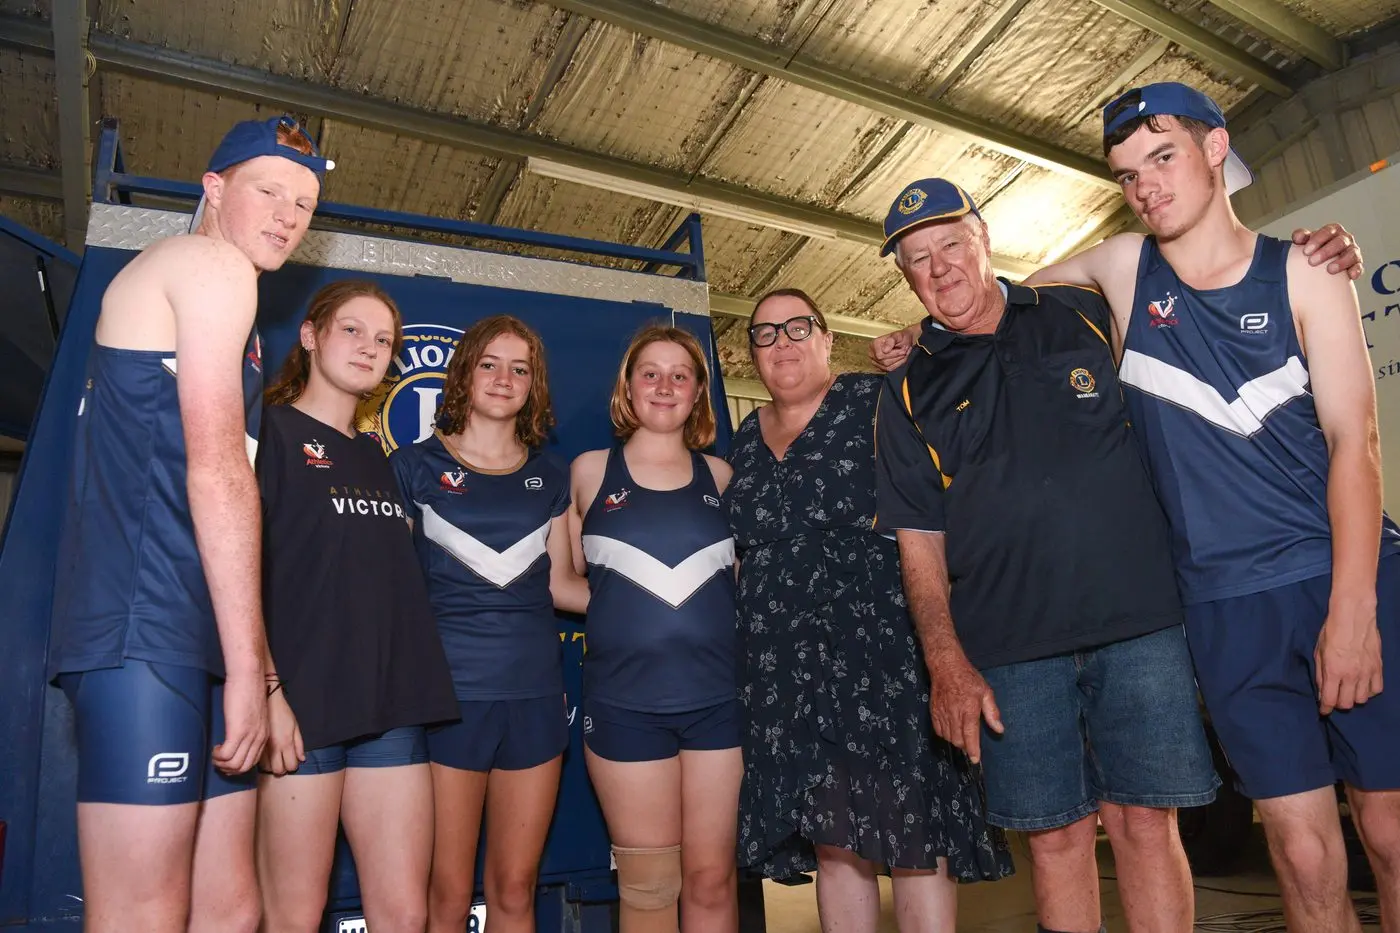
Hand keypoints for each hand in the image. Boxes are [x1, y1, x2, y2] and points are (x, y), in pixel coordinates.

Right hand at [213, 668, 268, 774]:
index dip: (237, 766)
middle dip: (228, 769)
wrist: (249, 675)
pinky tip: (214, 748)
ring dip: (221, 763)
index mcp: (264, 734)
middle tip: (217, 761)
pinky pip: (226, 755)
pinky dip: (217, 756)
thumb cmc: (247, 690)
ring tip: (214, 755)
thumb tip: (235, 737)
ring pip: (234, 764)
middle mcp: (259, 738)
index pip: (252, 761)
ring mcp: (249, 736)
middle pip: (243, 767)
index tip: (226, 761)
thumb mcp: (252, 714)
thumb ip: (248, 727)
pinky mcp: (237, 731)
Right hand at [260, 688, 304, 775]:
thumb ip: (299, 744)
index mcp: (286, 743)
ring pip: (266, 767)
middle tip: (283, 762)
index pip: (290, 766)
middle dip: (281, 769)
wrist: (266, 701)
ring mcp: (262, 747)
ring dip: (271, 765)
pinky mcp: (253, 745)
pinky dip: (263, 760)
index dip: (292, 766)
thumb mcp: (295, 726)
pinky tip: (266, 754)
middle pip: (277, 770)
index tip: (292, 762)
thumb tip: (302, 759)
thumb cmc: (283, 712)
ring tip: (274, 758)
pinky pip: (258, 760)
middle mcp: (274, 748)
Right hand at [870, 328, 914, 371]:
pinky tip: (900, 358)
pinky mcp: (880, 367)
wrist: (904, 341)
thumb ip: (891, 341)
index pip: (880, 355)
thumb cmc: (901, 338)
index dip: (893, 354)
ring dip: (898, 361)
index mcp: (874, 344)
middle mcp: (872, 353)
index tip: (902, 349)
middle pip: (884, 362)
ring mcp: (875, 361)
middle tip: (903, 351)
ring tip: (902, 354)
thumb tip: (885, 350)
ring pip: (887, 367)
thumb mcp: (898, 336)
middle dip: (896, 357)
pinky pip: (890, 369)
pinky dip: (897, 364)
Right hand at [928, 649, 1003, 763]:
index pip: (970, 735)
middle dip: (965, 746)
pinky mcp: (933, 712)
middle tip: (971, 743)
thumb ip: (992, 712)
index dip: (973, 750)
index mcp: (969, 709)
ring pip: (948, 737)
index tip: (975, 759)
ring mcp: (942, 713)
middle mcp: (954, 713)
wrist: (946, 666)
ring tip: (962, 736)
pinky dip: (945, 735)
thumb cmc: (968, 678)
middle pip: (958, 740)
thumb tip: (999, 729)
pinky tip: (951, 730)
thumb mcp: (986, 692)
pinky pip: (938, 731)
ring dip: (955, 741)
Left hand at [1293, 224, 1363, 279]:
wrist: (1322, 261)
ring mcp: (1352, 251)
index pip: (1327, 231)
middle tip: (1312, 262)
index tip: (1306, 252)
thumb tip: (1297, 237)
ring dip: (1341, 262)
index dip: (1317, 240)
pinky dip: (1356, 270)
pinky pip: (1359, 267)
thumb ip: (1301, 236)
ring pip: (1352, 254)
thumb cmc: (1314, 248)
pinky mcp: (1356, 264)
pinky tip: (1351, 275)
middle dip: (1326, 251)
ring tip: (1330, 270)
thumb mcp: (1307, 241)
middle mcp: (1345, 239)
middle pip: (1340, 242)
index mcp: (1333, 231)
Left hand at [1314, 602, 1383, 714]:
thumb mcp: (1319, 652)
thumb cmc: (1332, 631)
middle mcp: (1351, 675)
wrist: (1354, 616)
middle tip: (1335, 697)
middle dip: (1339, 704)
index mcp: (1334, 671)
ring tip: (1349, 690)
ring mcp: (1367, 672)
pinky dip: (1369, 691)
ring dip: (1354, 697)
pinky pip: (1377, 689)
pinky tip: (1363, 685)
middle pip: (1347, 703)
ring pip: (1362, 699)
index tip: (1324, 711)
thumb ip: (1321, 674)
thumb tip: (1322, 692)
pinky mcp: (1378, 667)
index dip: (1326, 709)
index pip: (1330, 700)